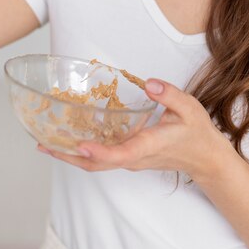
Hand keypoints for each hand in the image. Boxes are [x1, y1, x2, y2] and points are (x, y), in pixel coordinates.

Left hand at [37, 78, 228, 180]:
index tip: (79, 145)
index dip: (98, 152)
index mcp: (148, 145)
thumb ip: (169, 95)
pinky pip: (101, 160)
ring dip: (71, 156)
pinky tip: (71, 139)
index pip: (119, 154)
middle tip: (43, 144)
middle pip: (96, 165)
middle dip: (68, 157)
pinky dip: (82, 153)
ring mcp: (130, 160)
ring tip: (46, 142)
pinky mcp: (129, 158)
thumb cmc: (197, 133)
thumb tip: (148, 83)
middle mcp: (135, 157)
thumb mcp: (189, 108)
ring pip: (96, 165)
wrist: (205, 159)